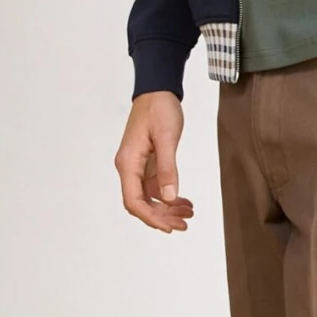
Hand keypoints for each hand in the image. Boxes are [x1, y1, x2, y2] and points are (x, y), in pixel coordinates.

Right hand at [116, 92, 195, 233]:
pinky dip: (169, 196)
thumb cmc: (159, 108)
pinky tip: (184, 201)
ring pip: (149, 197)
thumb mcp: (166, 138)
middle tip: (183, 225)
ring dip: (167, 208)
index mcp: (128, 163)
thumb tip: (168, 197)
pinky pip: (155, 187)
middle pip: (140, 203)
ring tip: (188, 214)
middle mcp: (129, 167)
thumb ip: (167, 168)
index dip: (150, 217)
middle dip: (161, 217)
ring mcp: (137, 166)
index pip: (134, 200)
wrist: (157, 90)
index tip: (169, 227)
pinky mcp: (147, 163)